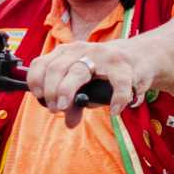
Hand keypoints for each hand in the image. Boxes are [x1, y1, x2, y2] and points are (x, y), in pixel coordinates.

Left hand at [26, 40, 151, 121]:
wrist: (138, 58)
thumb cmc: (104, 72)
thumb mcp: (85, 86)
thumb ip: (74, 103)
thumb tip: (69, 122)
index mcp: (66, 53)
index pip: (42, 63)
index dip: (36, 81)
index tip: (40, 97)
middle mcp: (81, 50)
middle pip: (56, 69)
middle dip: (52, 91)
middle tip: (54, 108)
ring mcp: (102, 56)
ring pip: (78, 72)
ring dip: (68, 92)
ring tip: (67, 108)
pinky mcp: (124, 66)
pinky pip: (118, 83)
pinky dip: (117, 99)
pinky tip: (115, 110)